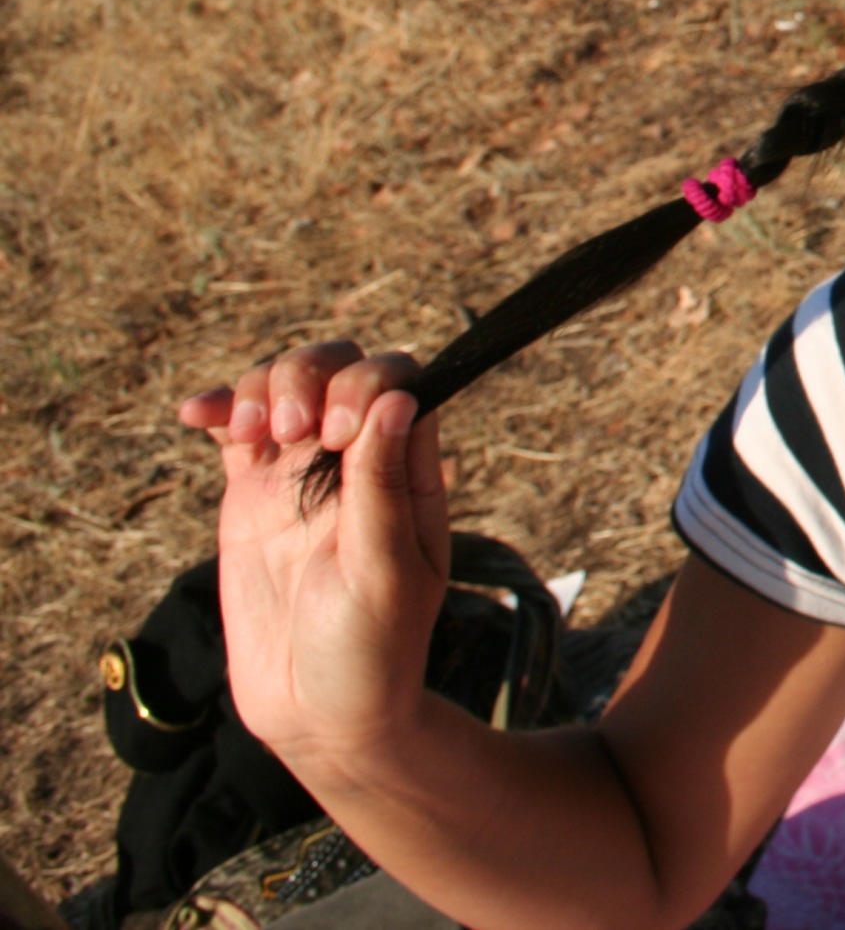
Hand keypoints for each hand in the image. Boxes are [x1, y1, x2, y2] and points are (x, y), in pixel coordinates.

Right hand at [178, 342, 449, 773]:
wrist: (318, 712)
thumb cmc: (373, 648)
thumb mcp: (386, 570)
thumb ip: (384, 485)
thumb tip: (397, 398)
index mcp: (409, 471)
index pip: (397, 384)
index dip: (365, 385)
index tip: (337, 434)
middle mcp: (359, 462)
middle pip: (338, 371)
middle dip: (309, 377)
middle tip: (295, 433)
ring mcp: (303, 475)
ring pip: (285, 388)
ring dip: (263, 387)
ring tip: (256, 433)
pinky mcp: (253, 496)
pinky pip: (235, 430)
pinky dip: (218, 407)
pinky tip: (198, 414)